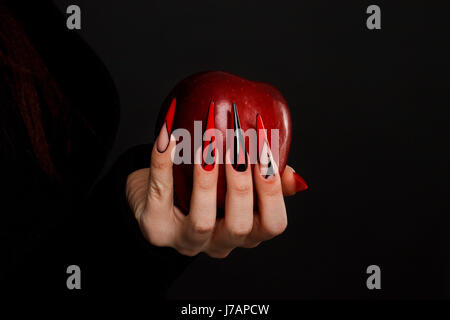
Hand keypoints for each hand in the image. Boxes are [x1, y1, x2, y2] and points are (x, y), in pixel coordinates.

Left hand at [126, 128, 306, 258]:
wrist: (155, 197)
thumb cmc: (204, 186)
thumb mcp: (238, 187)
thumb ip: (265, 183)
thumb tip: (295, 178)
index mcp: (246, 234)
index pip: (272, 224)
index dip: (273, 190)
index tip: (265, 152)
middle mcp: (220, 243)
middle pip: (239, 226)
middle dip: (242, 184)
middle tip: (238, 145)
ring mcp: (186, 240)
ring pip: (202, 221)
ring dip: (207, 180)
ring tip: (208, 143)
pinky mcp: (156, 228)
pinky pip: (160, 195)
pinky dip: (163, 163)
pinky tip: (168, 137)